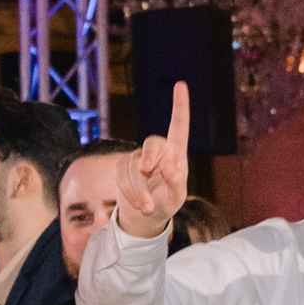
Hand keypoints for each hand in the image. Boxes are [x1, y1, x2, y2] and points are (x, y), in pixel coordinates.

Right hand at [113, 87, 191, 242]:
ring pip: (134, 166)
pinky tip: (140, 206)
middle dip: (149, 157)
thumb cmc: (166, 203)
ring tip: (148, 208)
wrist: (144, 219)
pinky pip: (122, 176)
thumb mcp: (176, 196)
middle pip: (152, 143)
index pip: (178, 127)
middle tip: (148, 170)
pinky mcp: (122, 168)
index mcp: (175, 154)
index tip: (181, 84)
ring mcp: (138, 159)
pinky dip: (131, 194)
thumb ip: (176, 181)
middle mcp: (157, 152)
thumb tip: (168, 164)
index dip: (180, 106)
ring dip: (139, 189)